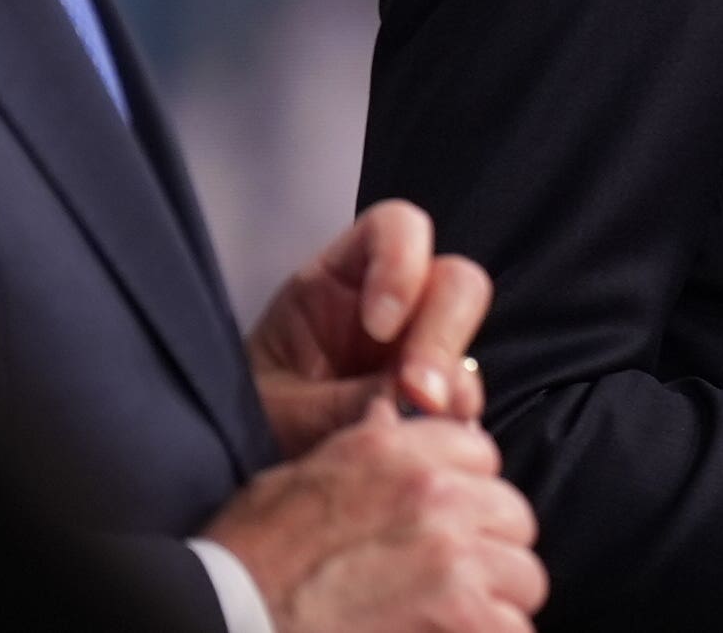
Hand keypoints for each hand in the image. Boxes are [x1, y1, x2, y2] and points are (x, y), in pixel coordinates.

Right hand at [201, 401, 546, 632]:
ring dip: (495, 604)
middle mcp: (437, 496)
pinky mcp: (463, 622)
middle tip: (450, 581)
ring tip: (449, 619)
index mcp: (398, 451)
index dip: (466, 490)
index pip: (482, 452)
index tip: (447, 521)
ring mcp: (456, 562)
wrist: (232, 616)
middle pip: (513, 516)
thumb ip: (365, 447)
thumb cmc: (254, 556)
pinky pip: (515, 631)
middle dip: (490, 549)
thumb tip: (394, 423)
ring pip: (524, 578)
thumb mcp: (302, 472)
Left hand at [247, 201, 492, 455]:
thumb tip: (410, 404)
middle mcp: (391, 311)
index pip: (395, 229)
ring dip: (454, 391)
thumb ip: (346, 402)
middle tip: (418, 398)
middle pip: (455, 285)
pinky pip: (468, 408)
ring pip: (469, 350)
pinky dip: (456, 431)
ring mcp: (417, 360)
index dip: (402, 263)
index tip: (379, 327)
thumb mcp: (285, 408)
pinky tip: (426, 454)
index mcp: (337, 282)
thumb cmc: (253, 429)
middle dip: (440, 341)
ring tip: (421, 438)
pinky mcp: (435, 410)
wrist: (261, 495)